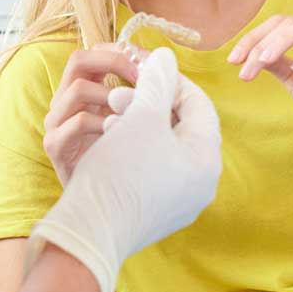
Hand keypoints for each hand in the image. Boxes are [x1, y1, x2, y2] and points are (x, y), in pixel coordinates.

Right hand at [30, 48, 222, 291]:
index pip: (199, 104)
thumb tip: (166, 57)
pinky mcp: (150, 216)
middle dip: (148, 103)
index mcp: (205, 161)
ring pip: (160, 147)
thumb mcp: (142, 119)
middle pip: (180, 126)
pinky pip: (146, 170)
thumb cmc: (119, 174)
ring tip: (111, 119)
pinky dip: (128, 150)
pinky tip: (107, 146)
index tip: (143, 66)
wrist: (87, 234)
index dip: (171, 78)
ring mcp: (175, 203)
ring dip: (135, 124)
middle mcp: (197, 184)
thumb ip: (158, 83)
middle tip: (121, 94)